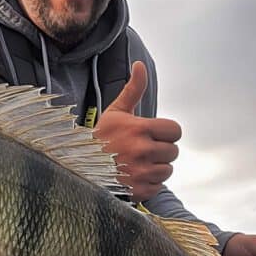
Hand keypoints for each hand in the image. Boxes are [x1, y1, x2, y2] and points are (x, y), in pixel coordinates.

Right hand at [94, 61, 180, 201]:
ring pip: (167, 170)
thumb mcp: (116, 112)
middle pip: (173, 152)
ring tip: (136, 164)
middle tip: (141, 150)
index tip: (152, 134)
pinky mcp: (138, 190)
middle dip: (160, 150)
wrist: (79, 167)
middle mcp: (142, 150)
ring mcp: (140, 172)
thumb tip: (140, 64)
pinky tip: (133, 176)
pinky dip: (148, 184)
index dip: (166, 132)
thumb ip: (133, 89)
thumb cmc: (101, 137)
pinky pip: (158, 187)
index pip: (175, 131)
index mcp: (139, 129)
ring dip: (155, 168)